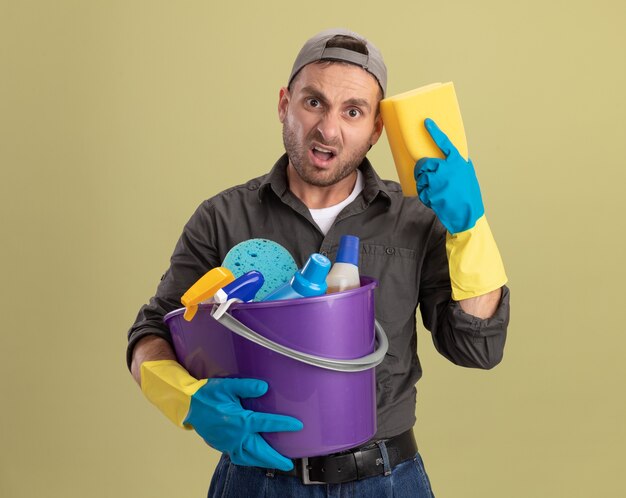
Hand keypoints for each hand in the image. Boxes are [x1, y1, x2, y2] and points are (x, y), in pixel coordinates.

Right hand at [140, 361, 301, 469]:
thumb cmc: (206, 395)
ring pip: (249, 457)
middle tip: (289, 464)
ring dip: (264, 461)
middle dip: (275, 458)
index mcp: (238, 420)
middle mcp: (235, 435)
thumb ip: (246, 386)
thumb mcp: (227, 386)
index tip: (297, 425)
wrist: (187, 405)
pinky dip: (251, 460)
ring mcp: (228, 443)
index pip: (265, 423)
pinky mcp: (222, 445)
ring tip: (277, 464)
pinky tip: (257, 458)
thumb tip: (264, 387)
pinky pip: (239, 457)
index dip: (283, 424)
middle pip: (259, 450)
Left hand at [414, 118, 483, 233]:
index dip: (434, 132)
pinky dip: (425, 196)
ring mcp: (438, 180)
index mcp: (457, 162)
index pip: (444, 143)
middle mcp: (446, 169)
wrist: (467, 215)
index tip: (426, 122)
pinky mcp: (431, 192)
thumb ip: (462, 166)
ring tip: (434, 191)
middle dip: (421, 169)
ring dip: (423, 184)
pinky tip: (435, 200)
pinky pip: (422, 191)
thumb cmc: (470, 196)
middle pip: (424, 163)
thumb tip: (458, 160)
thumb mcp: (469, 176)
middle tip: (423, 175)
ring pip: (421, 177)